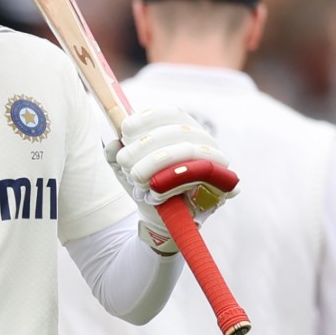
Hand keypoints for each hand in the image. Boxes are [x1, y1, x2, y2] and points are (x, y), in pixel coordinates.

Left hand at [108, 106, 237, 253]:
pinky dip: (176, 181)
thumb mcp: (125, 169)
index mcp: (182, 129)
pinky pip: (202, 176)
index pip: (170, 114)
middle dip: (146, 144)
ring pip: (188, 150)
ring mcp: (215, 161)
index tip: (125, 129)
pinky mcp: (221, 184)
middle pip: (177, 131)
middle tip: (124, 161)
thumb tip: (114, 144)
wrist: (162, 220)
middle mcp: (203, 141)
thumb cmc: (146, 186)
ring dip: (157, 162)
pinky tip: (156, 190)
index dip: (148, 118)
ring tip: (136, 177)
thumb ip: (115, 154)